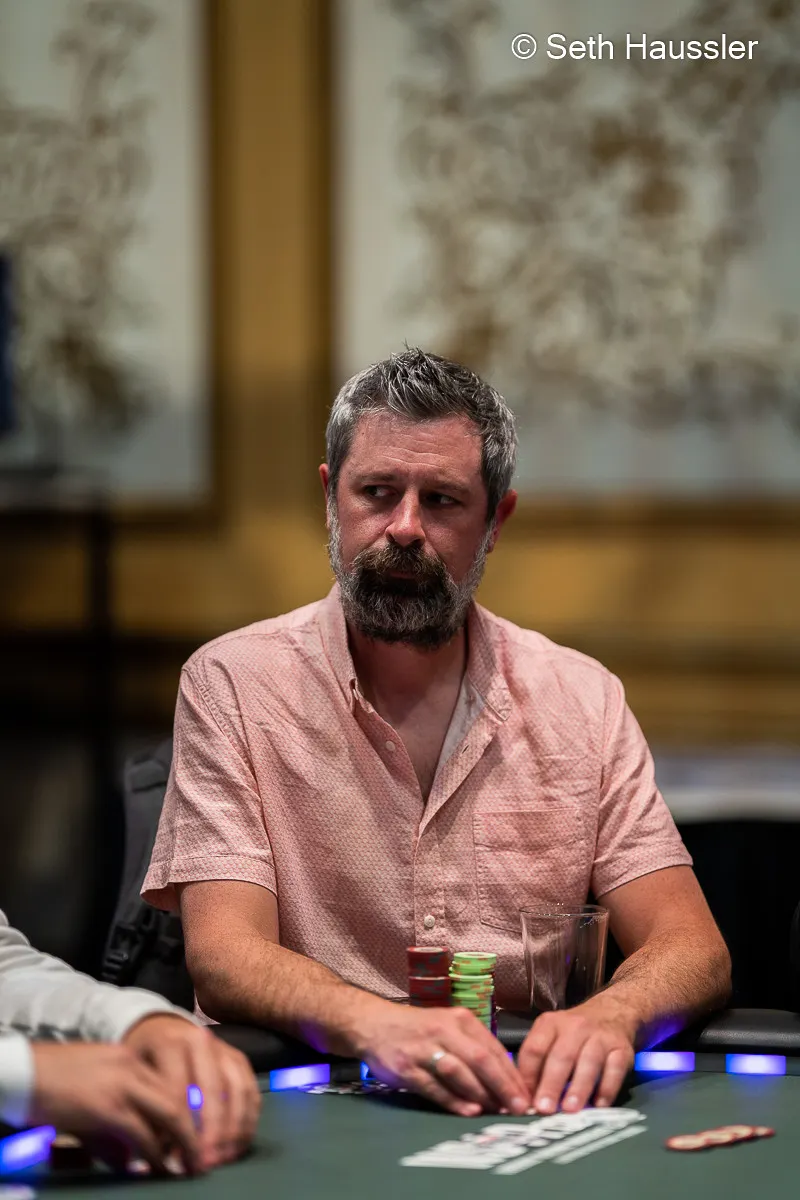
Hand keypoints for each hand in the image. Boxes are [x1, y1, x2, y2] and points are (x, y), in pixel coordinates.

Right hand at [29, 1042, 201, 1174]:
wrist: (22, 1073)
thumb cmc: (51, 1085)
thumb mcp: (91, 1095)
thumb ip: (114, 1123)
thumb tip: (128, 1162)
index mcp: (131, 1057)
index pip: (173, 1082)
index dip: (189, 1111)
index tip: (199, 1133)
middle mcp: (133, 1066)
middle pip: (180, 1096)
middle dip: (197, 1128)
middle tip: (204, 1155)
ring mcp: (123, 1084)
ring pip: (171, 1113)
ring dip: (185, 1142)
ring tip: (191, 1165)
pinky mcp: (108, 1107)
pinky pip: (144, 1133)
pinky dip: (156, 1154)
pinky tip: (160, 1167)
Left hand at [122, 1015, 259, 1169]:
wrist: (161, 1028)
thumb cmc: (146, 1060)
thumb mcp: (136, 1076)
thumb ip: (148, 1108)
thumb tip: (161, 1151)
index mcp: (169, 1044)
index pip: (178, 1090)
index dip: (178, 1127)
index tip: (175, 1157)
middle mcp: (201, 1041)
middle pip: (212, 1090)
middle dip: (211, 1131)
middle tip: (205, 1163)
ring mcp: (224, 1048)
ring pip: (237, 1090)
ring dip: (234, 1129)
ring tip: (223, 1158)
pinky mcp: (239, 1058)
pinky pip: (251, 1091)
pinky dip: (248, 1120)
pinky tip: (238, 1144)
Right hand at [354, 1000, 531, 1116]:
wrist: (373, 1024)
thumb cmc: (418, 1029)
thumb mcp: (449, 1026)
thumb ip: (474, 1047)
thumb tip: (506, 1080)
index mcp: (459, 1019)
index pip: (493, 1048)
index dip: (512, 1074)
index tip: (527, 1095)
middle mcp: (443, 1031)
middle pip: (480, 1059)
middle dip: (503, 1086)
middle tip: (518, 1108)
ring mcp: (424, 1049)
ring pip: (459, 1072)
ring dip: (480, 1094)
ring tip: (497, 1111)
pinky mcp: (406, 1068)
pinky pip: (434, 1087)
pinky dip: (453, 1100)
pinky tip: (469, 1111)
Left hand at [517, 997, 635, 1113]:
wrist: (612, 1012)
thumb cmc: (573, 1034)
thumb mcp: (552, 1036)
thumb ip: (539, 1063)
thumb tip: (526, 1100)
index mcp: (551, 1024)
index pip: (535, 1048)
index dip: (528, 1075)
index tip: (525, 1101)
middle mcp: (575, 1027)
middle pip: (561, 1056)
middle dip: (551, 1084)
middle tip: (544, 1109)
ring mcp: (600, 1037)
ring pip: (589, 1062)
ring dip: (578, 1088)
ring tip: (570, 1110)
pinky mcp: (622, 1049)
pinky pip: (615, 1069)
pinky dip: (607, 1089)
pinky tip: (599, 1106)